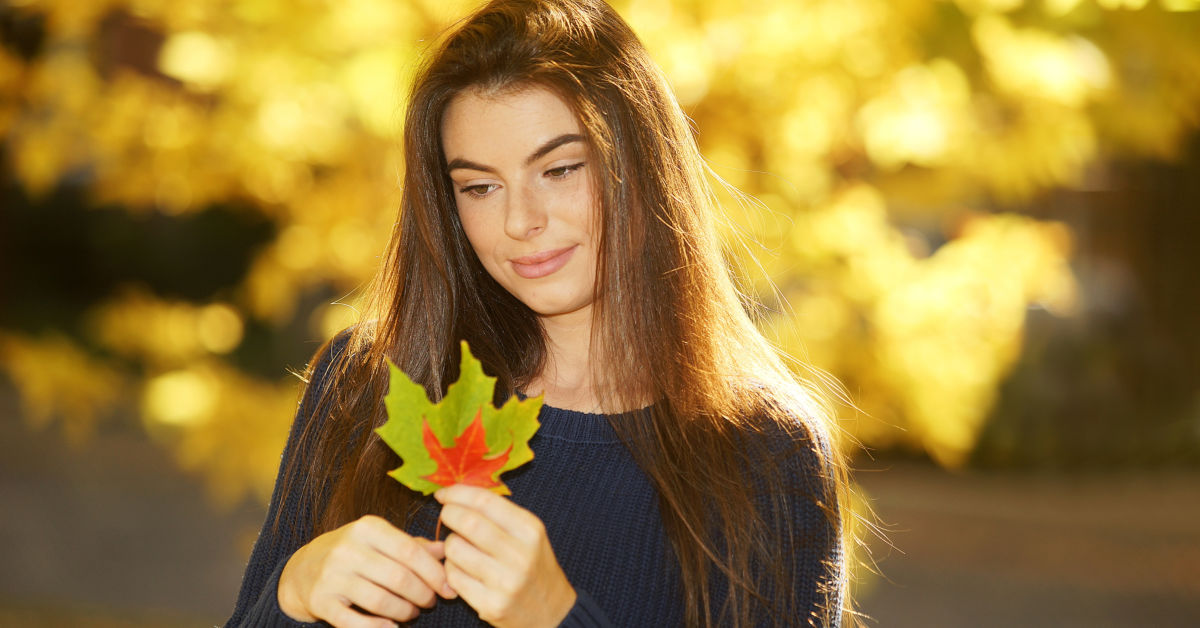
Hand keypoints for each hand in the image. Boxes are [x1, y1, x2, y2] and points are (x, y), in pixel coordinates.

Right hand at [277, 514, 454, 627]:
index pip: (410, 551)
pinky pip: (355, 622)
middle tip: (430, 602)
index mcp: (366, 528)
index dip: (434, 573)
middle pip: (398, 578)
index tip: (448, 588)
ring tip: (412, 613)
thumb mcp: (379, 540)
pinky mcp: (321, 601)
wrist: (302, 569)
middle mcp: (347, 549)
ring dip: (404, 611)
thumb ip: (412, 545)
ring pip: (380, 601)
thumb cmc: (352, 552)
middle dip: (422, 595)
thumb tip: (444, 550)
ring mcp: (332, 576)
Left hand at [436, 485, 576, 627]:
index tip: (444, 494)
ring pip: (454, 549)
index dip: (458, 493)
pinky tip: (463, 570)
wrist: (553, 613)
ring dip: (449, 545)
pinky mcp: (490, 605)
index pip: (485, 501)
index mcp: (530, 530)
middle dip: (449, 514)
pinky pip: (453, 577)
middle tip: (447, 516)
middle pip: (467, 522)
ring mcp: (505, 582)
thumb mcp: (529, 535)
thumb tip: (457, 493)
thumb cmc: (535, 567)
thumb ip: (499, 513)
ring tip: (460, 548)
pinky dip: (451, 569)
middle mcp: (519, 555)